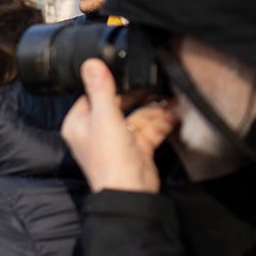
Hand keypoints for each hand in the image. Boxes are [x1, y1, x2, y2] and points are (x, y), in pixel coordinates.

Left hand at [61, 59, 175, 192]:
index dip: (110, 84)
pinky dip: (162, 121)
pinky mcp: (135, 149)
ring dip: (155, 107)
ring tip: (172, 97)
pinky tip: (176, 112)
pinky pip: (149, 129)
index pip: (92, 95)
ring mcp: (117, 140)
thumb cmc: (110, 159)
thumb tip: (90, 64)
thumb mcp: (105, 117)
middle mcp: (96, 131)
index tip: (127, 71)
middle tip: (156, 83)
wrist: (130, 192)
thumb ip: (101, 89)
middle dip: (139, 95)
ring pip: (137, 116)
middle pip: (119, 104)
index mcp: (79, 124)